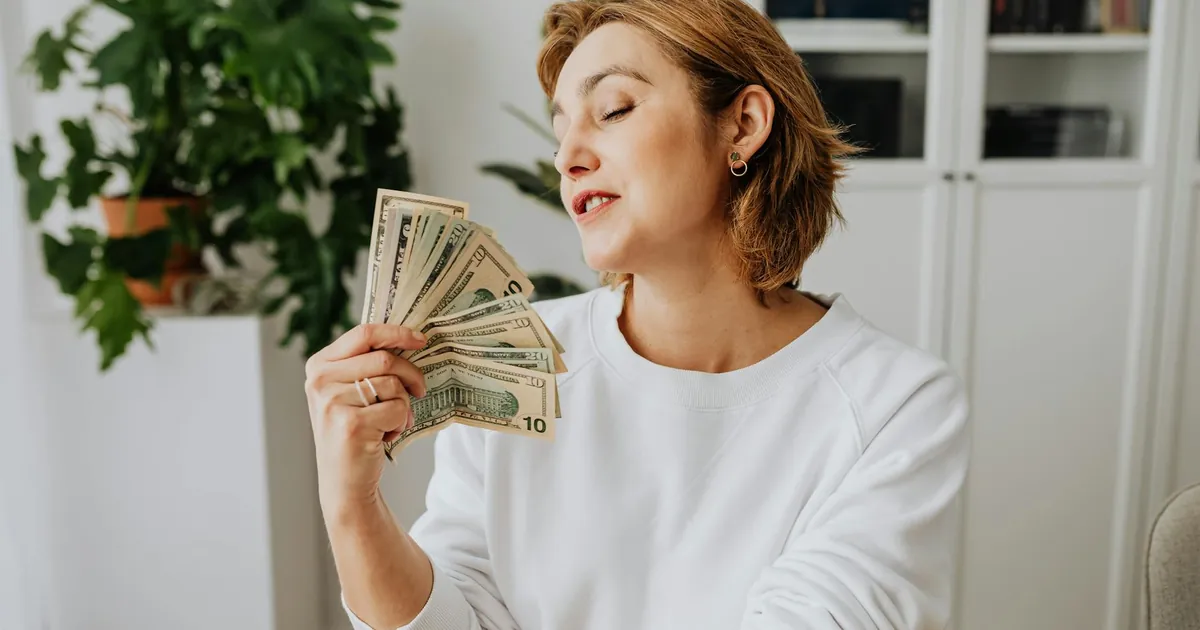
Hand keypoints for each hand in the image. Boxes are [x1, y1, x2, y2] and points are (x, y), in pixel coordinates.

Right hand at [305, 323, 427, 516]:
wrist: (344, 482)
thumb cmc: (354, 432)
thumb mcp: (349, 392)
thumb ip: (365, 364)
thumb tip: (409, 337)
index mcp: (319, 365)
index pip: (364, 333)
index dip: (397, 332)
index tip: (421, 339)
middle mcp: (320, 381)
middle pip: (384, 358)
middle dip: (411, 375)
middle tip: (420, 390)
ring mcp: (332, 402)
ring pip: (393, 384)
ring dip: (404, 405)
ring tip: (390, 422)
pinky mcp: (351, 423)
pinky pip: (396, 408)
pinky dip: (400, 423)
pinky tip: (384, 436)